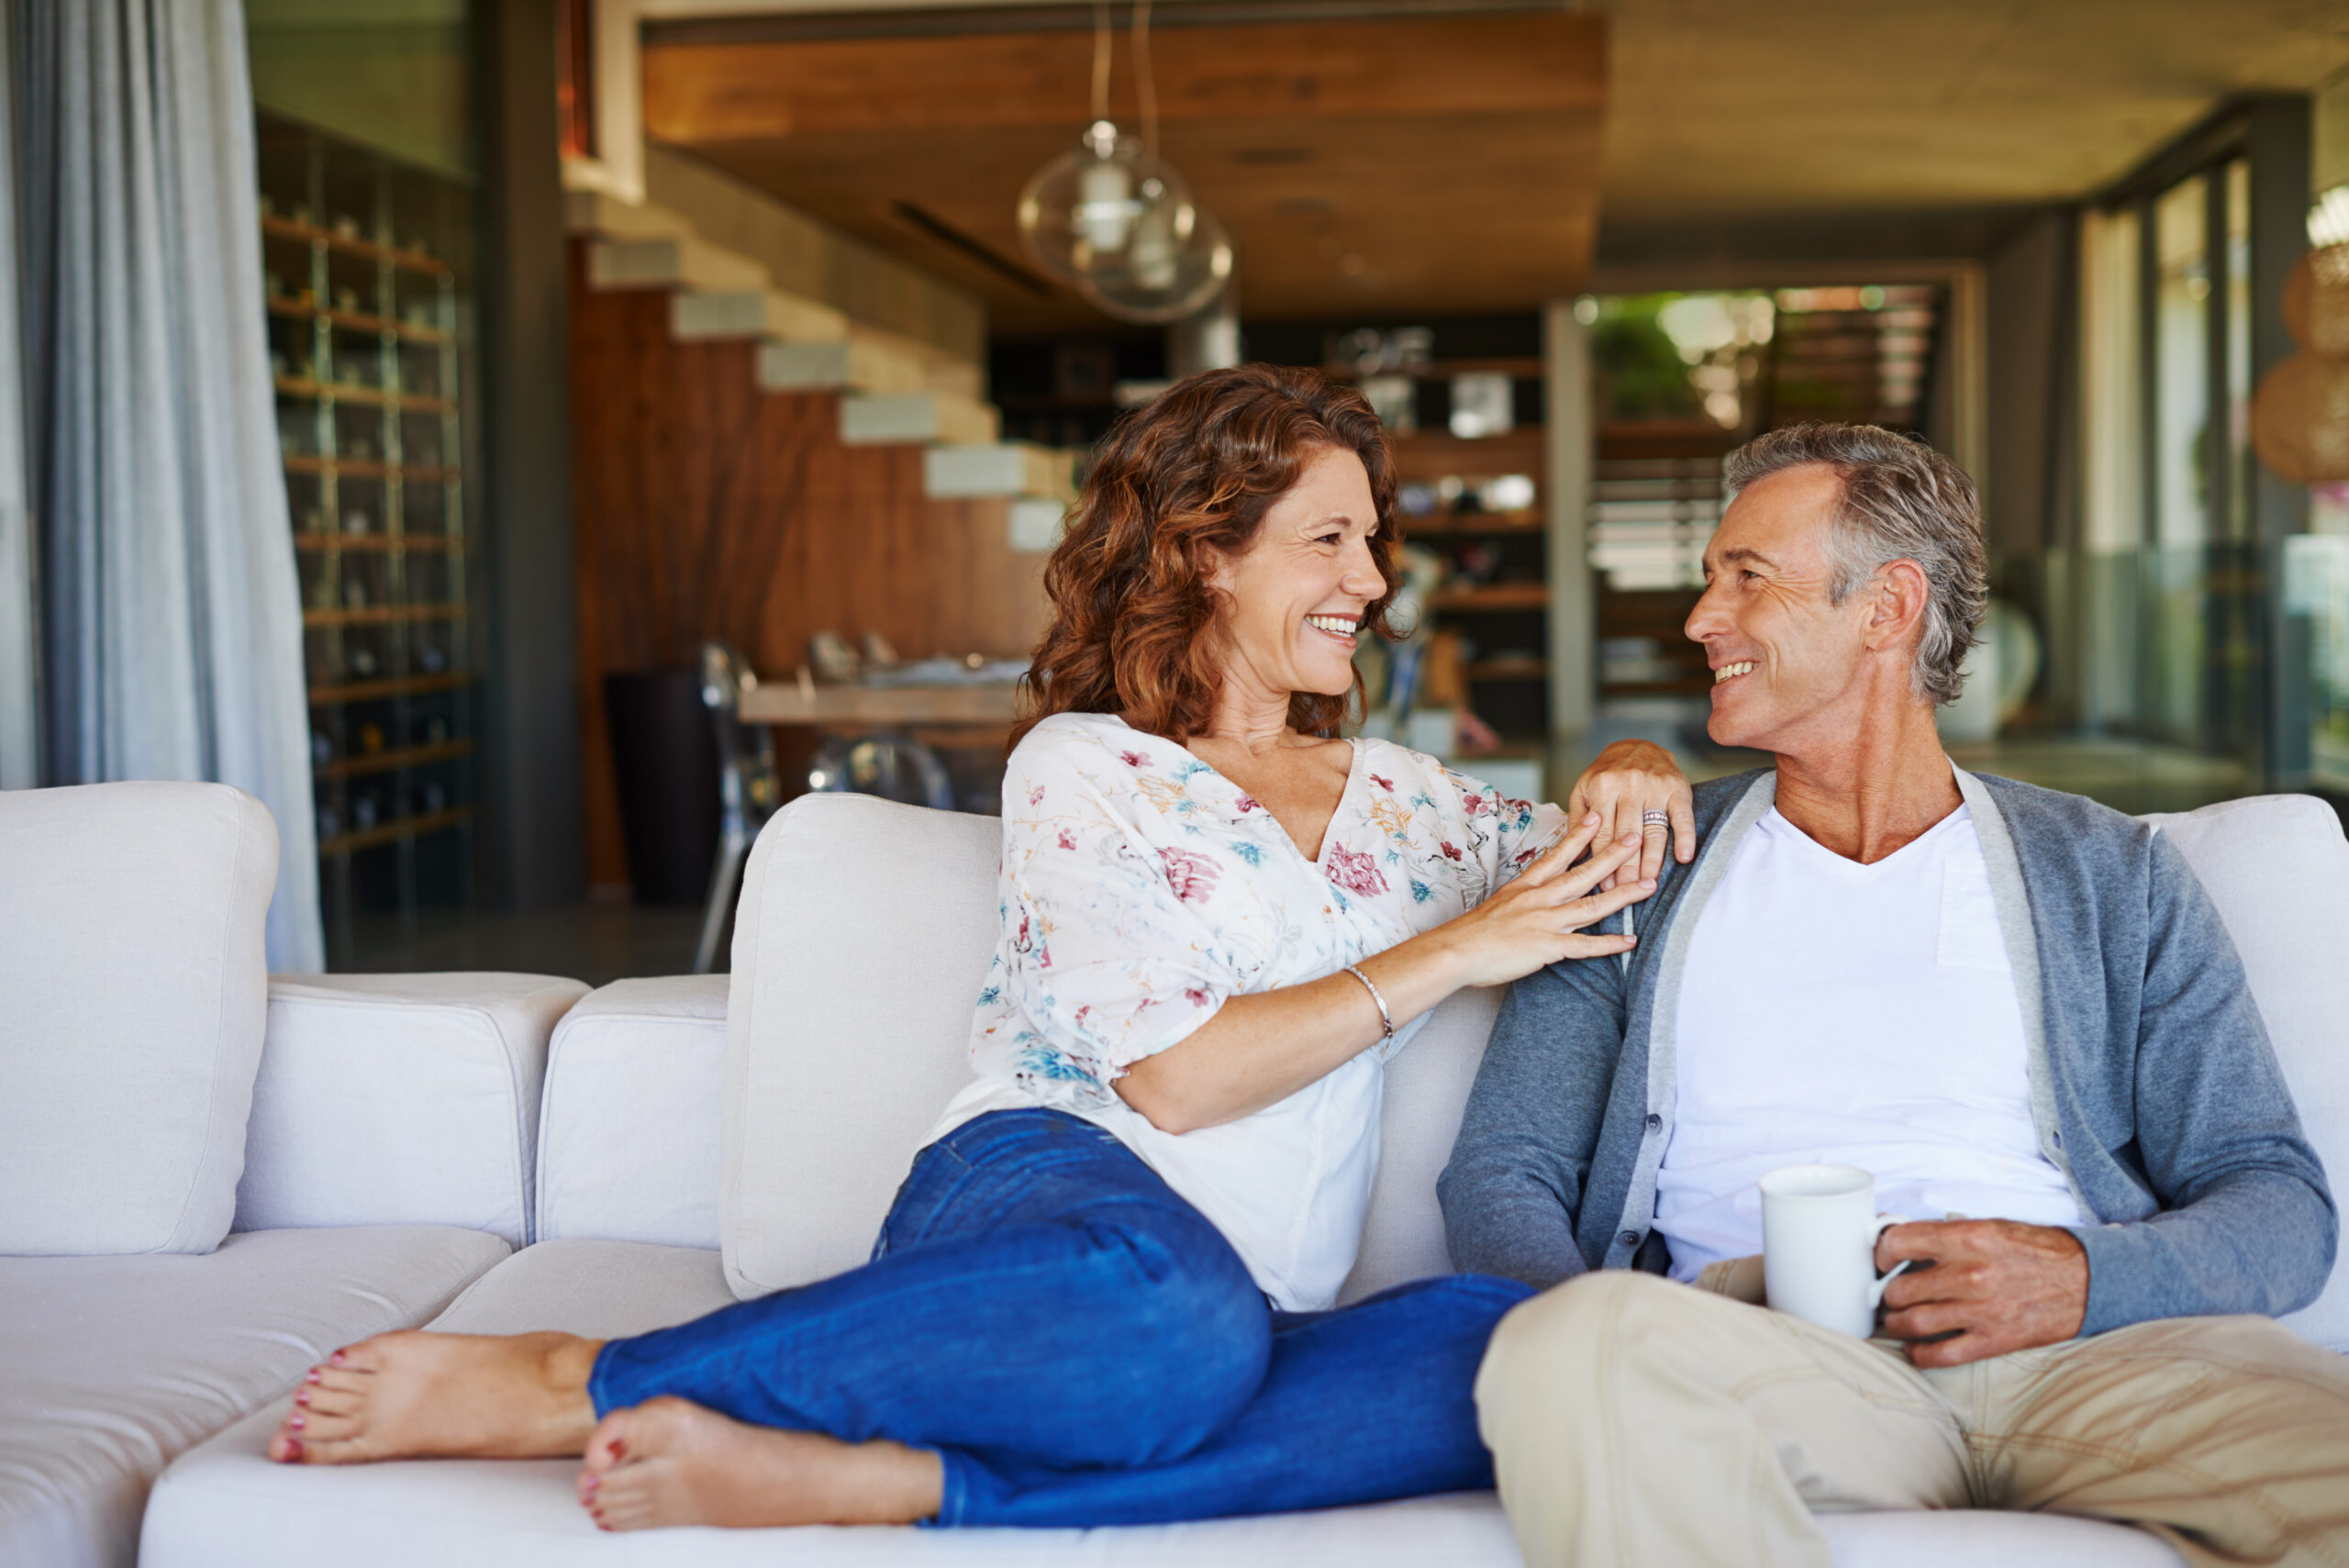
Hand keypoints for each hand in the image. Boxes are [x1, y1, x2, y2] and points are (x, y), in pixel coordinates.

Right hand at [1431, 814, 1650, 987]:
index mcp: (1526, 886)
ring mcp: (1544, 922)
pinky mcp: (1547, 947)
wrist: (1454, 951)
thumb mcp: (1498, 904)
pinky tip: (1631, 941)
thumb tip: (1533, 897)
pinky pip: (1585, 946)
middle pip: (1582, 873)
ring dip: (1623, 895)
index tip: (1595, 815)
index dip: (1578, 834)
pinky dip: (1609, 944)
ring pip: (1591, 906)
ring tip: (1649, 885)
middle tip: (1636, 837)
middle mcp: (1539, 899)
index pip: (1557, 855)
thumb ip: (1520, 899)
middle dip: (1612, 855)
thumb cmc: (1472, 932)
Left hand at [1567, 740, 1694, 889]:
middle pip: (1627, 835)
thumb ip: (1577, 820)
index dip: (1602, 861)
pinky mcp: (1677, 787)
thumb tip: (1574, 855)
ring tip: (1648, 883)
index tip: (1604, 885)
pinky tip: (1684, 858)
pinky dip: (1686, 837)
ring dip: (1652, 860)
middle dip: (1625, 867)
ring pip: (1653, 830)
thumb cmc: (1606, 774)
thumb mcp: (1583, 790)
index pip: (1602, 832)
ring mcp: (1654, 786)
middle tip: (1624, 892)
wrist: (1636, 745)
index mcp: (1603, 787)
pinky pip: (1682, 816)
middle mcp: (1629, 785)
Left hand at [1876, 1220, 2087, 1366]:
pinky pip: (1940, 1355)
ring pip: (1912, 1323)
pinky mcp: (1994, 1340)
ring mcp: (1981, 1310)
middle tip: (1887, 1295)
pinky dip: (1919, 1353)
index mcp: (1967, 1238)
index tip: (1881, 1261)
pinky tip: (1915, 1346)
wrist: (2087, 1280)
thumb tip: (1900, 1243)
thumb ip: (1946, 1235)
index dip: (1880, 1252)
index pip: (1897, 1242)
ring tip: (1895, 1320)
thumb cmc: (2035, 1251)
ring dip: (1895, 1323)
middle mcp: (1970, 1274)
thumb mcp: (1989, 1227)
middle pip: (1899, 1290)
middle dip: (1887, 1294)